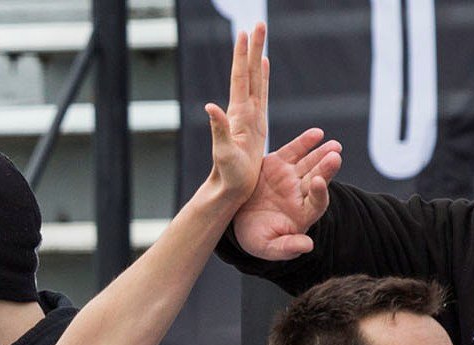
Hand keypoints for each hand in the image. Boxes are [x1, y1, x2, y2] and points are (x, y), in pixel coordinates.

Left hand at [205, 25, 272, 206]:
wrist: (229, 190)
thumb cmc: (228, 176)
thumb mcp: (224, 152)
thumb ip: (218, 129)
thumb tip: (210, 106)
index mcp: (238, 114)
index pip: (241, 78)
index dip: (242, 56)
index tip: (244, 32)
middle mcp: (243, 111)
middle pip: (249, 73)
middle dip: (253, 48)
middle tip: (258, 24)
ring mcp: (250, 117)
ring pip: (256, 80)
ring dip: (258, 58)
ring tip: (259, 39)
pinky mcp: (256, 125)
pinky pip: (262, 95)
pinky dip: (263, 78)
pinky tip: (264, 69)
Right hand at [230, 128, 342, 260]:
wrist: (237, 219)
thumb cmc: (256, 237)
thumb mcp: (268, 247)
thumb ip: (287, 247)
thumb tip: (308, 247)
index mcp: (302, 214)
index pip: (317, 203)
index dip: (319, 193)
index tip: (318, 183)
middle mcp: (301, 194)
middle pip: (318, 179)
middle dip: (327, 169)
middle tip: (334, 157)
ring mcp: (291, 177)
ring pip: (310, 164)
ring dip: (322, 153)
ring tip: (333, 145)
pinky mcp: (279, 163)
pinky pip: (295, 151)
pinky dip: (306, 142)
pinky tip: (316, 134)